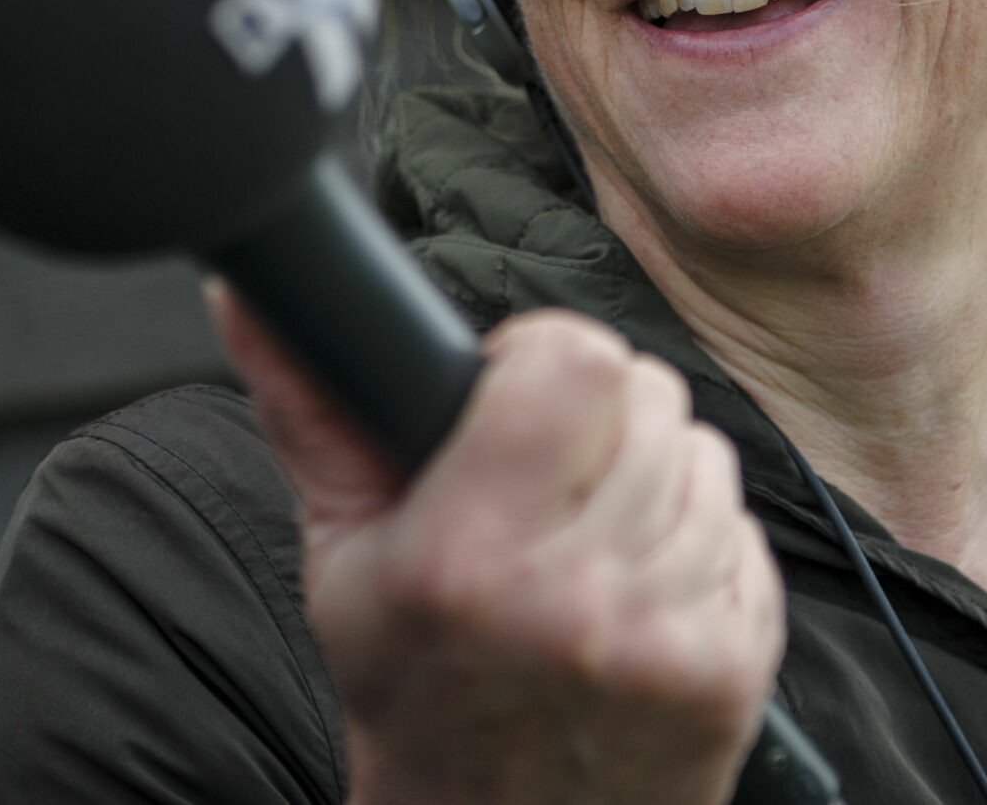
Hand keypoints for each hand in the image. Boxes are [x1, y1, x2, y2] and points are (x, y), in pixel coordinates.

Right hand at [210, 284, 783, 804]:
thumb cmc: (418, 693)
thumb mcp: (341, 558)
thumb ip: (309, 410)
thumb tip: (245, 293)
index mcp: (462, 558)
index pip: (574, 363)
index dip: (542, 355)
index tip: (513, 391)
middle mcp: (572, 599)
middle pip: (647, 394)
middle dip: (600, 415)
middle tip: (550, 476)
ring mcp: (663, 638)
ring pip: (703, 456)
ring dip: (655, 480)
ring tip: (590, 541)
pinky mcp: (731, 668)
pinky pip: (741, 532)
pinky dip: (699, 546)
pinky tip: (638, 591)